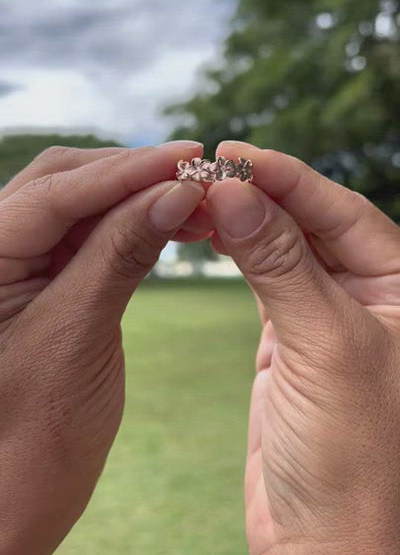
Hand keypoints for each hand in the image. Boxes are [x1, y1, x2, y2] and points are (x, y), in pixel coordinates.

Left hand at [0, 141, 204, 554]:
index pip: (53, 191)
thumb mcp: (79, 332)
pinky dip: (136, 225)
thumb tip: (175, 192)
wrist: (20, 490)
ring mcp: (21, 262)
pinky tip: (175, 225)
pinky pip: (93, 235)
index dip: (125, 170)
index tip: (186, 158)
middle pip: (64, 182)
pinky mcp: (50, 278)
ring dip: (140, 197)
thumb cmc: (32, 430)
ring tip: (197, 202)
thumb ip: (121, 252)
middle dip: (132, 175)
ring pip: (83, 204)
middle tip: (196, 175)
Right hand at [207, 141, 399, 554]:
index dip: (289, 177)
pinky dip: (236, 252)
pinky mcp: (287, 336)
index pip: (343, 210)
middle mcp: (369, 292)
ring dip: (243, 219)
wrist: (326, 540)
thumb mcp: (324, 345)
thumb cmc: (352, 455)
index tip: (234, 154)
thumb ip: (282, 264)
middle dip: (260, 193)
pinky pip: (262, 277)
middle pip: (310, 221)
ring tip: (201, 196)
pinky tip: (213, 231)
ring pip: (282, 246)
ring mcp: (325, 313)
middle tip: (207, 169)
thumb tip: (238, 193)